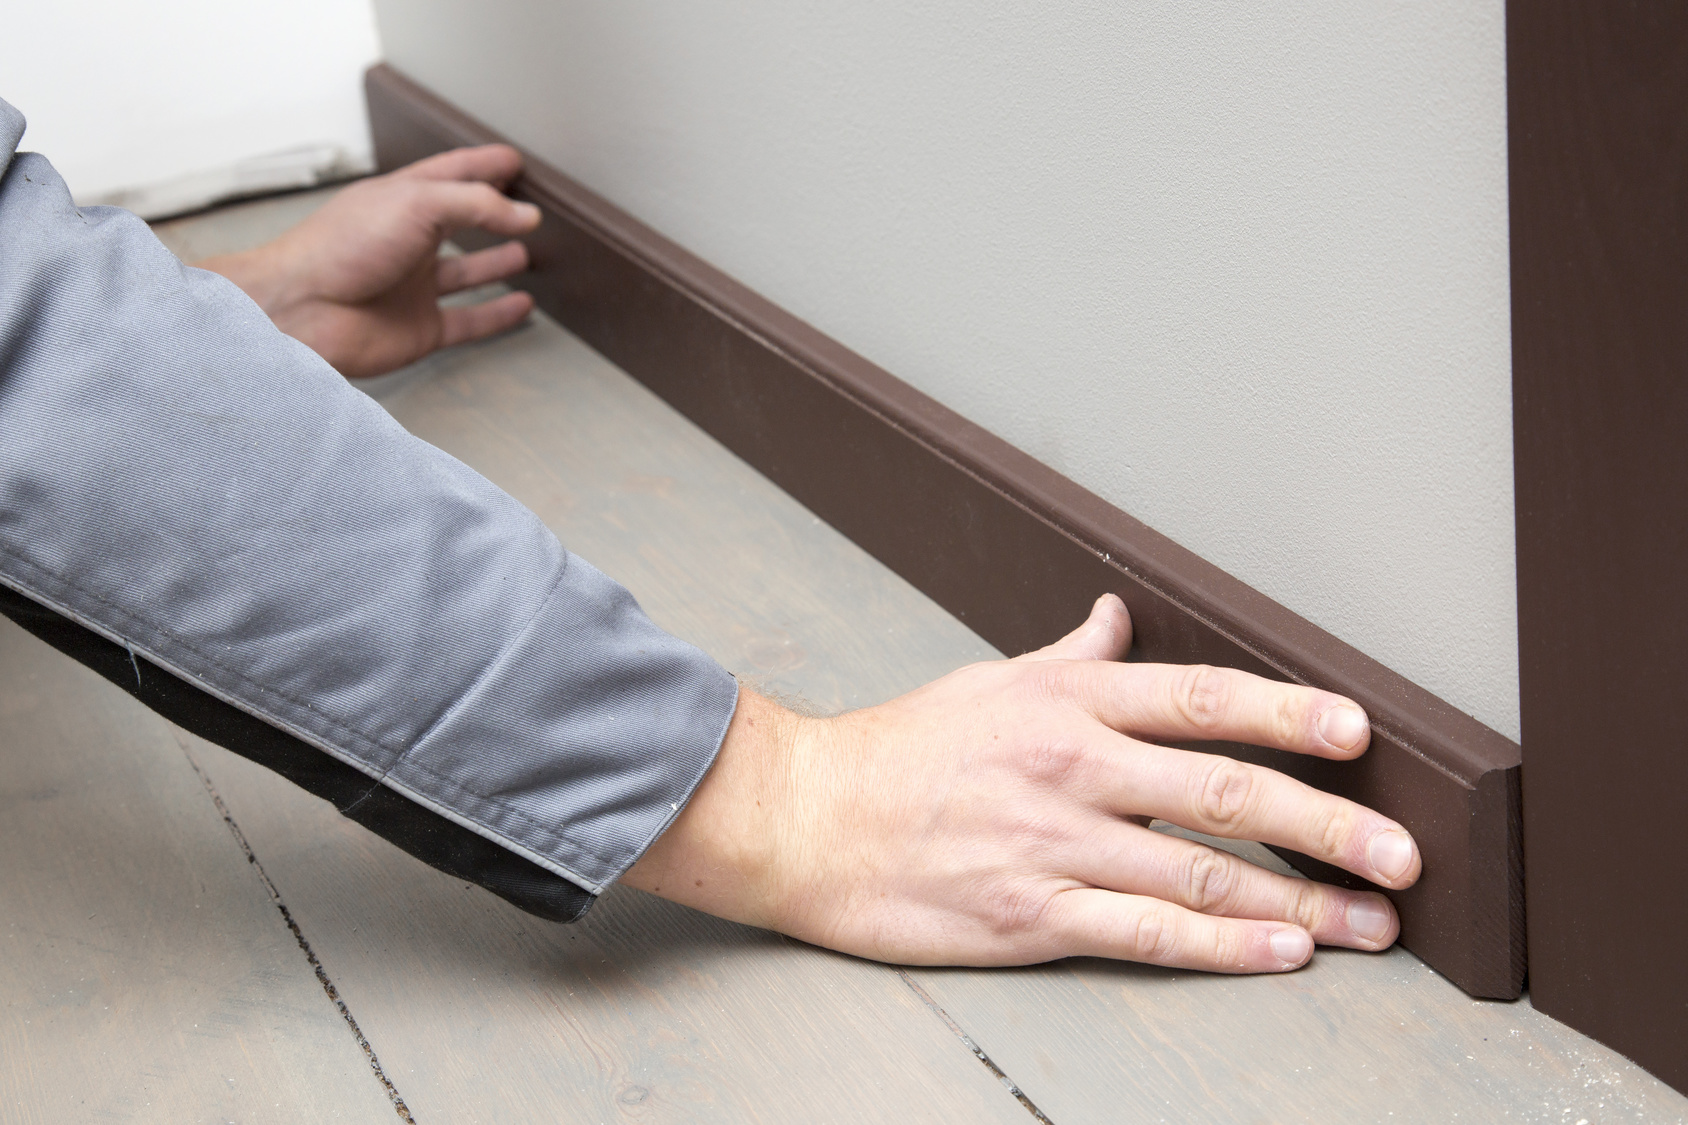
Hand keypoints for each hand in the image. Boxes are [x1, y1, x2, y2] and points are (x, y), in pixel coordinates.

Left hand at [196, 146, 541, 377]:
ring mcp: (413, 286)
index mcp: (401, 200)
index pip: (451, 174)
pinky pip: (469, 321)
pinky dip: (498, 314)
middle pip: (459, 221)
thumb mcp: (416, 203)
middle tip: (524, 206)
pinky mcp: (419, 328)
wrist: (304, 310)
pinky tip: (520, 305)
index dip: (483, 164)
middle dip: (492, 211)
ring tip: (523, 252)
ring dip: (495, 263)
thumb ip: (477, 205)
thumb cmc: (337, 249)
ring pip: (466, 273)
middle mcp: (407, 242)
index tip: (512, 160)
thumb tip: (524, 214)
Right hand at [624, 594, 1421, 972]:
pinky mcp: (1029, 916)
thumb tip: (1120, 616)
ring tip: (1371, 923)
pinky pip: (1143, 932)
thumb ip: (1069, 657)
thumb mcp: (987, 682)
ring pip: (1200, 872)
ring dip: (1299, 902)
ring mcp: (1052, 845)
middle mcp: (1070, 767)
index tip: (1360, 732)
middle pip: (1225, 792)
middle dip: (1328, 826)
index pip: (1200, 699)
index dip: (1288, 713)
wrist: (804, 818)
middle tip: (1404, 855)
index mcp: (1064, 702)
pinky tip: (1278, 953)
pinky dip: (1220, 944)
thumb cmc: (897, 750)